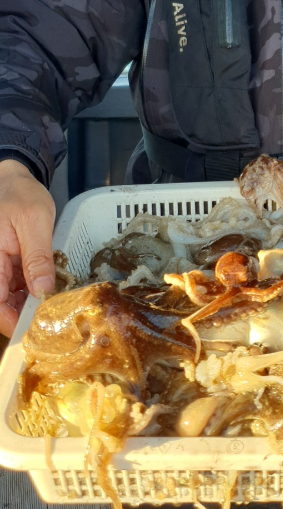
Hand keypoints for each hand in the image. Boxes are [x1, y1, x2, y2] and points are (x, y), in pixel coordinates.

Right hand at [0, 159, 55, 337]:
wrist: (13, 179)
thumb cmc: (20, 195)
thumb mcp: (34, 222)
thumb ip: (37, 257)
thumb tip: (41, 290)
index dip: (12, 321)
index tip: (34, 329)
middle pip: (0, 303)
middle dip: (22, 314)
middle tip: (51, 318)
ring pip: (7, 297)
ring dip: (26, 304)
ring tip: (52, 304)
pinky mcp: (4, 264)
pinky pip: (13, 285)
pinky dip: (28, 290)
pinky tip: (46, 289)